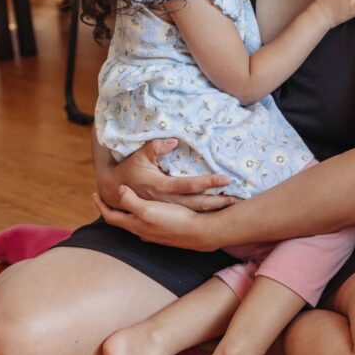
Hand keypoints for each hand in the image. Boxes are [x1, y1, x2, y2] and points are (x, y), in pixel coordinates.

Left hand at [93, 185, 216, 250]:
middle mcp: (142, 231)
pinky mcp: (166, 231)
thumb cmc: (174, 220)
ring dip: (130, 209)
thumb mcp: (148, 209)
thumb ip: (131, 201)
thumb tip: (120, 190)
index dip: (100, 205)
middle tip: (110, 195)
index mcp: (135, 225)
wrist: (200, 232)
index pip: (111, 216)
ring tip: (128, 197)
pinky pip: (149, 221)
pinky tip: (152, 206)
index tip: (94, 193)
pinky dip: (144, 212)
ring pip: (136, 220)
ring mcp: (154, 233)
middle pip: (122, 219)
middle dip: (115, 207)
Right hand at [96, 138, 235, 211]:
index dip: (207, 183)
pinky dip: (206, 214)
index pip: (188, 185)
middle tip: (240, 199)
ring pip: (196, 212)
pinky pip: (191, 215)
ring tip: (235, 205)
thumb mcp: (139, 156)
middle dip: (219, 202)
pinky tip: (220, 211)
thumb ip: (155, 147)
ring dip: (216, 209)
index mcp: (160, 187)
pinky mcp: (169, 214)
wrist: (114, 192)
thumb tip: (174, 139)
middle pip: (198, 204)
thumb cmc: (130, 170)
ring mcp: (168, 210)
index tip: (225, 179)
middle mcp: (166, 202)